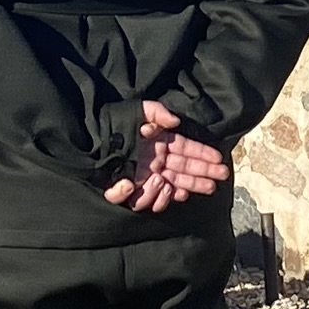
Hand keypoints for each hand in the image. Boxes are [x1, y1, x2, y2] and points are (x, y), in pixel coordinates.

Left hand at [102, 99, 230, 211]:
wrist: (89, 140)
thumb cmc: (114, 124)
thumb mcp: (137, 111)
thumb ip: (157, 112)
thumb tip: (175, 122)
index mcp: (160, 142)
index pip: (187, 149)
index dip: (203, 154)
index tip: (219, 159)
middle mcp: (156, 160)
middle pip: (185, 169)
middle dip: (203, 174)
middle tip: (220, 178)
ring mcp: (146, 175)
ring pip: (172, 184)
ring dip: (186, 186)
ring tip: (196, 189)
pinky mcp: (133, 188)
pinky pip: (150, 197)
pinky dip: (161, 196)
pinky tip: (169, 191)